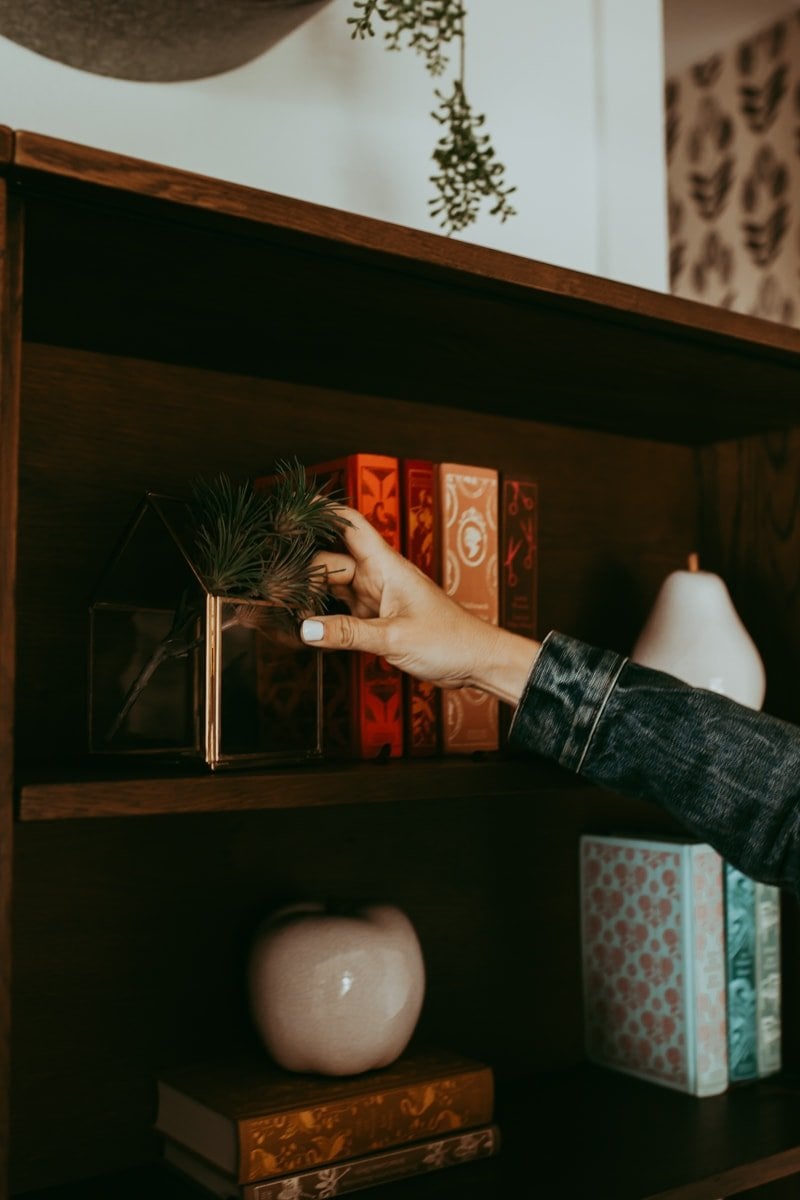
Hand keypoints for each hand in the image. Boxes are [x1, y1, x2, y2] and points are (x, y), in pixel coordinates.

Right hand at [300, 506, 539, 705]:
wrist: (476, 661)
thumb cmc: (449, 640)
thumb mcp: (394, 637)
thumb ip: (348, 633)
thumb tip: (306, 628)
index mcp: (386, 565)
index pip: (349, 524)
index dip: (322, 511)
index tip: (292, 506)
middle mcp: (379, 576)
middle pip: (331, 558)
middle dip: (303, 565)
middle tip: (271, 579)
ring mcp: (377, 597)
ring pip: (334, 586)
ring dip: (311, 592)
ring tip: (279, 600)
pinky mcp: (378, 619)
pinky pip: (342, 610)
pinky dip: (324, 615)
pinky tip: (305, 623)